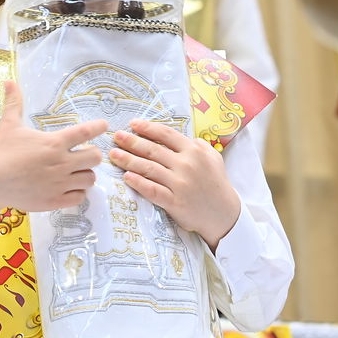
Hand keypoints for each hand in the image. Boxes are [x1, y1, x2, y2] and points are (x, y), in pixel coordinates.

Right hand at [0, 81, 105, 214]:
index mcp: (53, 143)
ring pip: (90, 179)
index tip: (103, 125)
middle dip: (92, 154)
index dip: (98, 127)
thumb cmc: (1, 152)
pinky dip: (77, 192)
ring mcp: (59, 184)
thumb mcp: (9, 125)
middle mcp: (60, 163)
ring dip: (85, 175)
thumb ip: (14, 103)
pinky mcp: (55, 200)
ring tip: (76, 172)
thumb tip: (8, 81)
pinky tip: (69, 187)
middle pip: (95, 157)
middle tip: (83, 154)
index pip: (85, 132)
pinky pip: (79, 197)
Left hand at [110, 120, 240, 250]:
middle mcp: (186, 165)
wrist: (224, 213)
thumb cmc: (217, 183)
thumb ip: (198, 145)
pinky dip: (138, 183)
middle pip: (153, 150)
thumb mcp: (213, 157)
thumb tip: (181, 136)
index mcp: (194, 151)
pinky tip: (126, 177)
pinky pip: (152, 190)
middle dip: (131, 141)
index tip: (133, 124)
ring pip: (149, 168)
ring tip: (113, 154)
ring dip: (128, 160)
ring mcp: (180, 184)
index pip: (166, 134)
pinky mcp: (175, 202)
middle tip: (116, 136)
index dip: (148, 128)